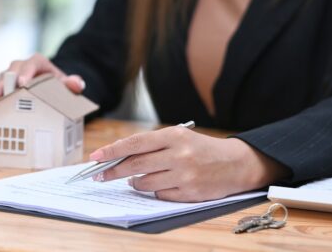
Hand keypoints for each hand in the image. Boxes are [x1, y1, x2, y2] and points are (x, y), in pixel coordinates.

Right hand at [0, 53, 85, 108]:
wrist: (51, 84)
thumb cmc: (58, 83)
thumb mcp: (67, 83)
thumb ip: (73, 83)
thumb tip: (76, 83)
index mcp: (36, 62)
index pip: (30, 65)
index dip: (25, 74)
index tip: (21, 84)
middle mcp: (20, 66)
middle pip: (9, 73)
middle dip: (1, 85)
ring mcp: (10, 76)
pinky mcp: (4, 86)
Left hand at [90, 126, 288, 201]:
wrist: (235, 163)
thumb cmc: (200, 148)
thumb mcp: (178, 138)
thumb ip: (151, 146)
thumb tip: (120, 157)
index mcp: (173, 136)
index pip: (134, 144)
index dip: (112, 151)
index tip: (95, 158)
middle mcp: (178, 155)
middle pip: (135, 165)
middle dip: (113, 171)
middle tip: (100, 175)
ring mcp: (184, 175)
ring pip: (144, 183)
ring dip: (134, 182)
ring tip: (134, 179)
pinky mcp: (190, 193)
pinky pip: (160, 195)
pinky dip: (154, 191)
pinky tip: (160, 185)